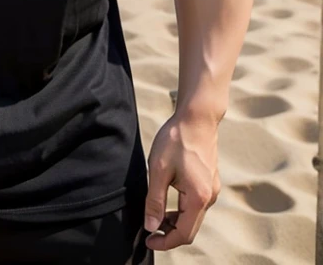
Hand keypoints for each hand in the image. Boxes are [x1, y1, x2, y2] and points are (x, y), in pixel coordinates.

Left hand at [143, 112, 220, 251]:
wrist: (197, 117)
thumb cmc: (177, 140)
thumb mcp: (159, 169)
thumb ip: (155, 200)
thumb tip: (150, 226)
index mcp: (199, 198)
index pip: (183, 234)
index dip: (164, 242)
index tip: (148, 240)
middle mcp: (210, 197)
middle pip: (190, 229)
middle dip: (169, 234)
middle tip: (149, 230)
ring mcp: (212, 189)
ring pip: (193, 217)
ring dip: (175, 222)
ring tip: (155, 215)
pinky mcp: (210, 182)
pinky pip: (196, 205)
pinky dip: (182, 210)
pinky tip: (167, 201)